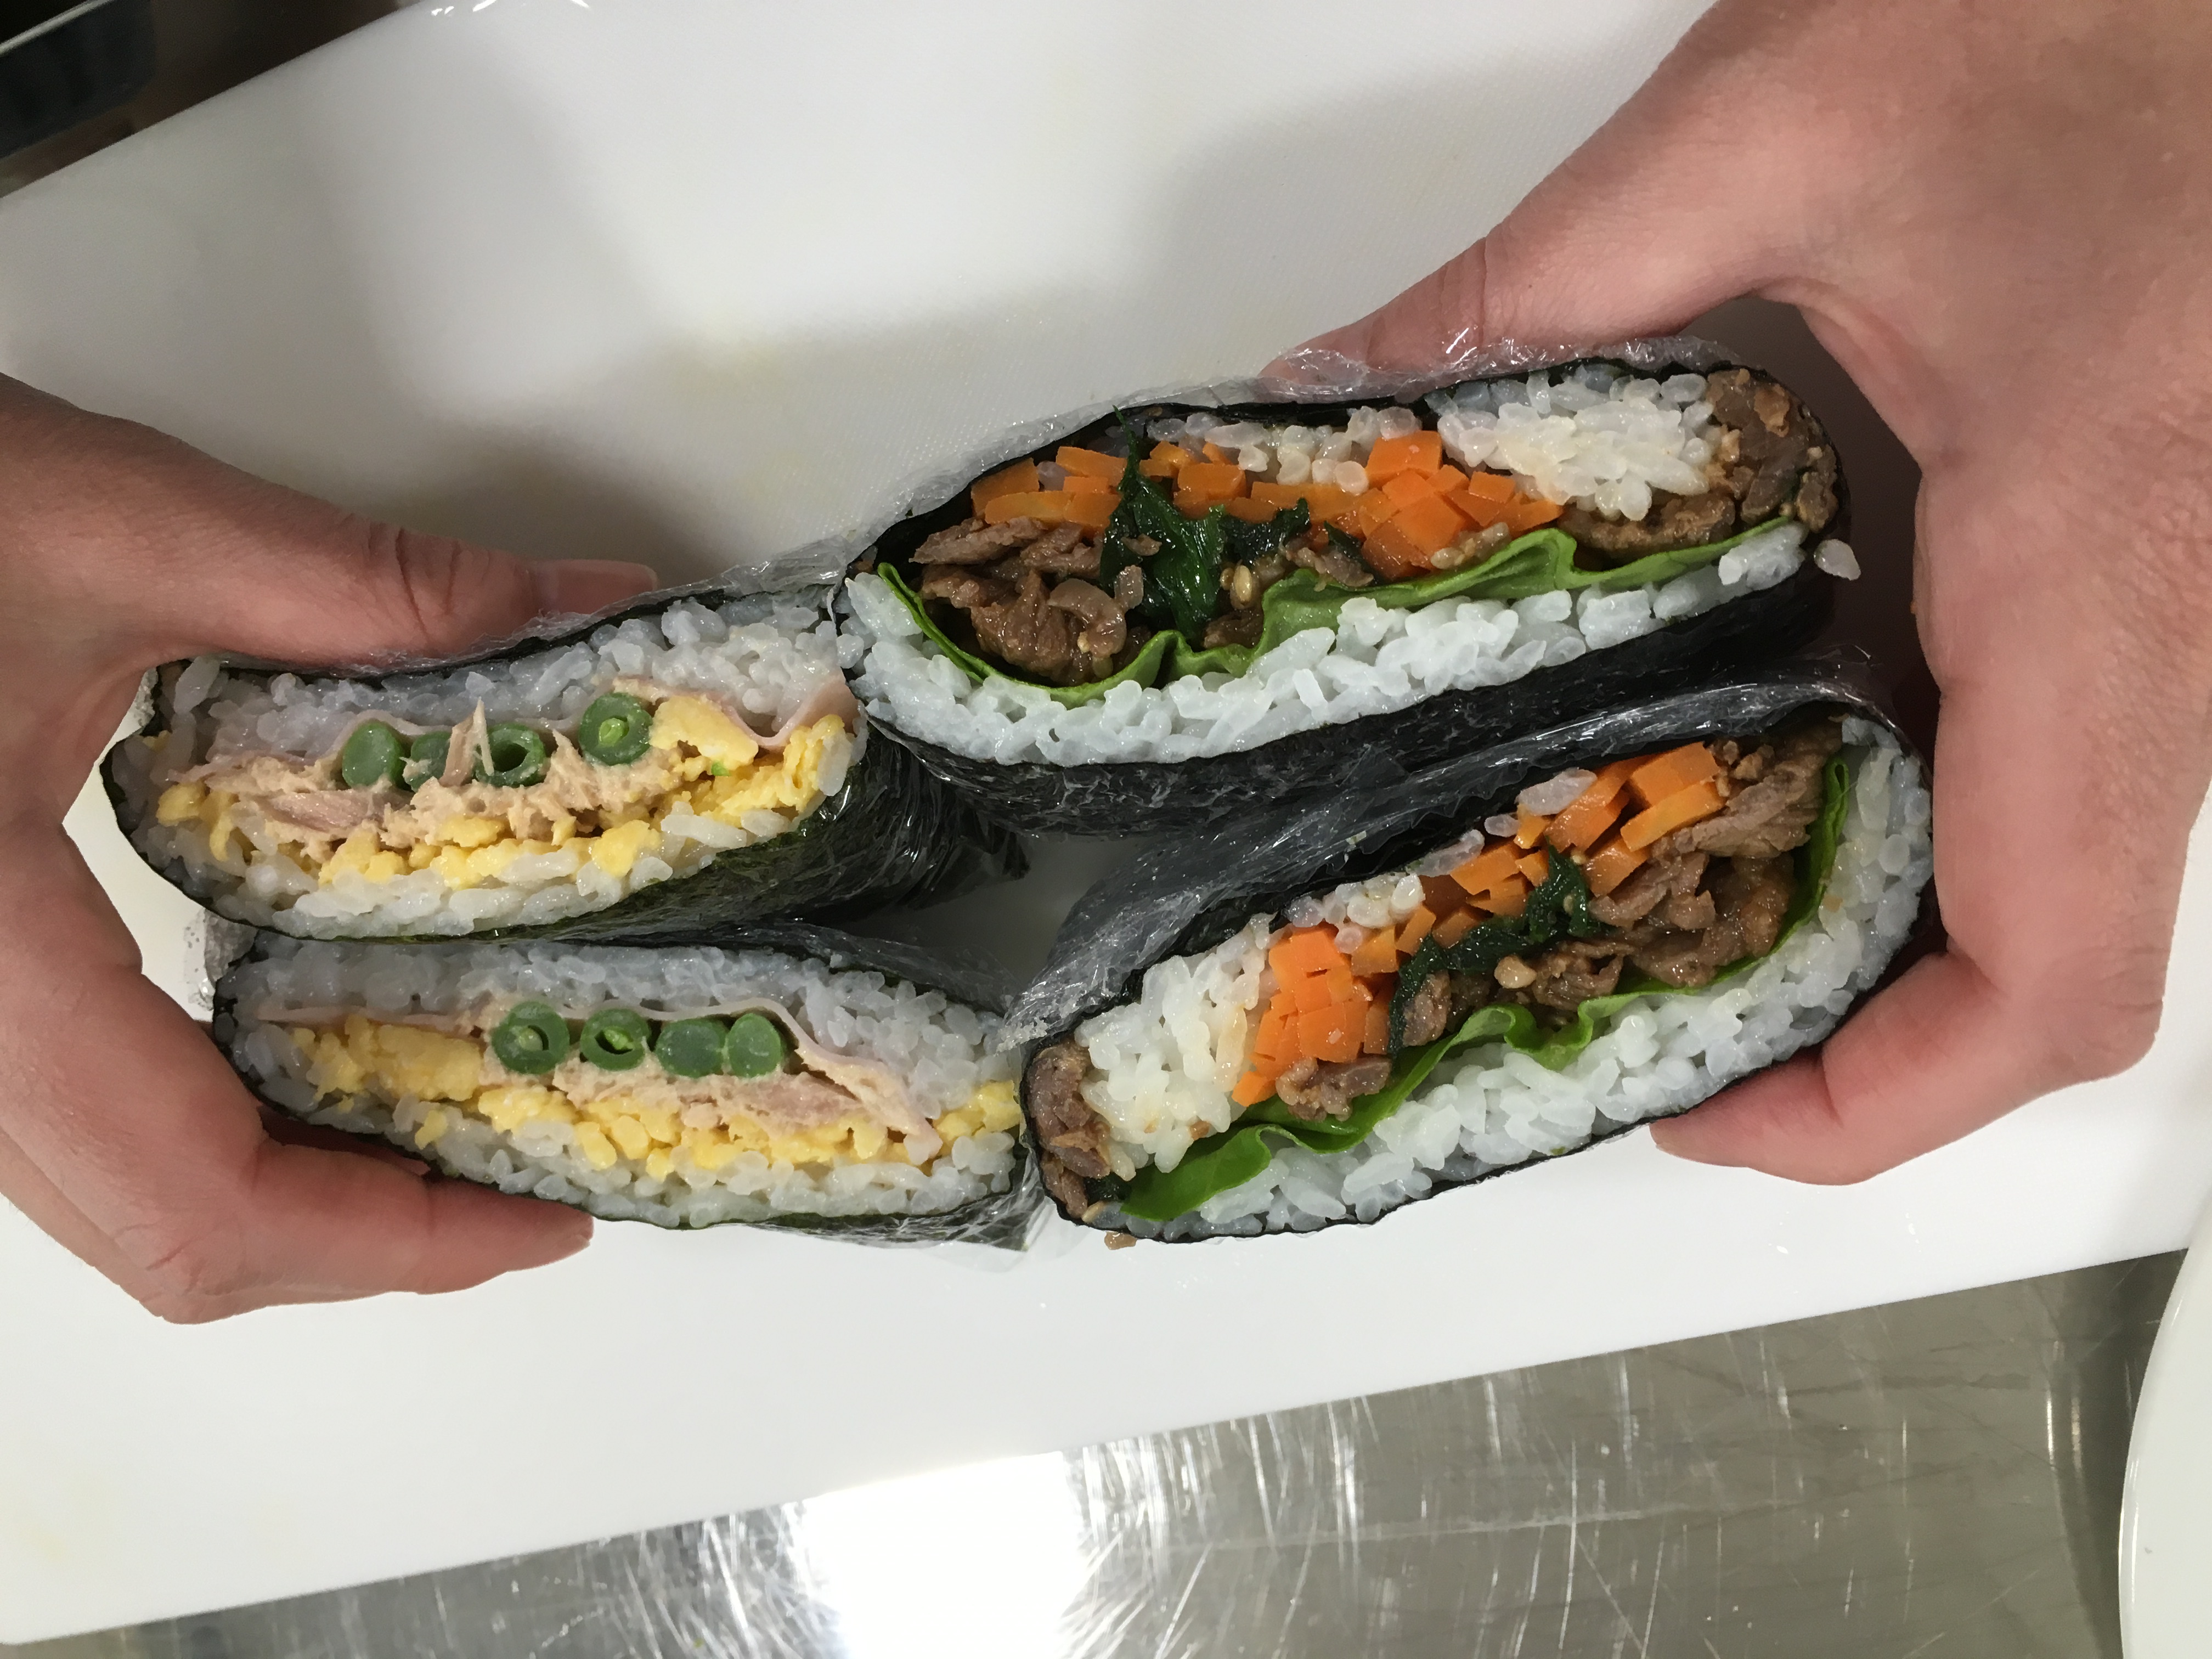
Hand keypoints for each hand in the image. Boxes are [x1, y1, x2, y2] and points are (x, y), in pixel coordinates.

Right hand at [0, 377, 654, 1317]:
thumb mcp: (118, 526)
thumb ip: (366, 585)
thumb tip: (579, 604)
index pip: (203, 1193)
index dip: (393, 1240)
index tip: (539, 1216)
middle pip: (170, 1242)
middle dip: (369, 1248)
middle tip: (522, 1194)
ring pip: (117, 1209)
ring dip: (298, 1211)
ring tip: (450, 1147)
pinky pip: (80, 1137)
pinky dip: (220, 1146)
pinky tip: (318, 1080)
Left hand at [1270, 0, 2211, 1180]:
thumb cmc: (2077, 5)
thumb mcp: (1770, 127)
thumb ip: (1534, 284)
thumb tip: (1330, 396)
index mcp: (2102, 554)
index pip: (2050, 959)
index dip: (1887, 1103)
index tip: (1711, 1108)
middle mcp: (2182, 622)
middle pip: (2062, 965)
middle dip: (1866, 1047)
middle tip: (1657, 1018)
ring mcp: (2188, 607)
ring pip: (2076, 882)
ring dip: (1894, 944)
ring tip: (1685, 920)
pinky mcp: (2154, 569)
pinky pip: (2070, 769)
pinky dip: (1932, 824)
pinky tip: (1779, 769)